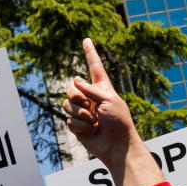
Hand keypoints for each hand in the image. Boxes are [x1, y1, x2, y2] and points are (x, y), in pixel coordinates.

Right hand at [63, 38, 161, 185]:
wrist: (117, 146)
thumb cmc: (119, 122)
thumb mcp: (109, 100)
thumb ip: (91, 89)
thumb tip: (75, 81)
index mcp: (102, 88)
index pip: (95, 67)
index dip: (90, 53)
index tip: (87, 40)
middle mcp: (91, 98)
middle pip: (71, 87)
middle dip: (76, 96)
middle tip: (88, 106)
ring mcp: (83, 111)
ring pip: (67, 104)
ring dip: (80, 114)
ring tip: (94, 122)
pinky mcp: (77, 125)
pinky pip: (68, 120)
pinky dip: (80, 126)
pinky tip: (91, 131)